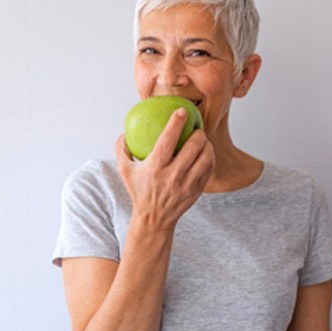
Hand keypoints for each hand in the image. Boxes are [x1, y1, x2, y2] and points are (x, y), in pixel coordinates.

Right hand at [115, 108, 214, 231]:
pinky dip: (210, 158)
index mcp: (155, 168)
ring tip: (203, 139)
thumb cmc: (139, 191)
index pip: (168, 140)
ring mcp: (187, 184)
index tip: (182, 111)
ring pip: (205, 158)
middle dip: (198, 133)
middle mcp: (172, 176)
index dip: (176, 123)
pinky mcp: (197, 190)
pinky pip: (209, 169)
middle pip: (193, 147)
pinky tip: (206, 152)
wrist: (154, 219)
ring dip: (207, 144)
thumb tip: (125, 130)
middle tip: (197, 127)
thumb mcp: (125, 170)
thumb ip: (122, 148)